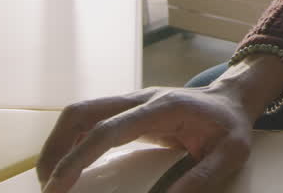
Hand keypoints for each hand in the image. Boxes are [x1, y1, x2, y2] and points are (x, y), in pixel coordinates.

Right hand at [37, 84, 256, 192]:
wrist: (234, 98)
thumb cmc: (232, 126)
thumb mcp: (231, 154)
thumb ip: (201, 178)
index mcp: (162, 107)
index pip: (107, 130)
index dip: (77, 158)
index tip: (56, 187)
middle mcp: (140, 98)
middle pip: (81, 113)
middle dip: (55, 150)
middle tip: (48, 188)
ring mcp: (131, 100)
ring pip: (80, 114)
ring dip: (58, 145)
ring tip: (52, 181)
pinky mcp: (127, 109)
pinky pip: (89, 120)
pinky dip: (72, 141)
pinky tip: (69, 166)